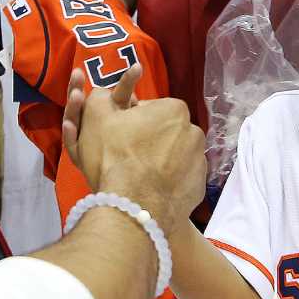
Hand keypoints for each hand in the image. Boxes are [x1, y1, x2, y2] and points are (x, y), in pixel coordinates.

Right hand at [62, 66, 204, 227]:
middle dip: (149, 141)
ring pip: (175, 156)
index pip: (150, 109)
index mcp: (173, 109)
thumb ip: (100, 99)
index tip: (119, 134)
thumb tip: (101, 93)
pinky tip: (150, 191)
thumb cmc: (115, 156)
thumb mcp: (97, 118)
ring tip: (137, 177)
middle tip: (126, 157)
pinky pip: (181, 180)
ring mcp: (200, 161)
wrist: (132, 205)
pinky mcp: (199, 188)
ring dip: (160, 162)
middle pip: (165, 132)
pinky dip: (169, 183)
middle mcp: (194, 131)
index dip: (131, 120)